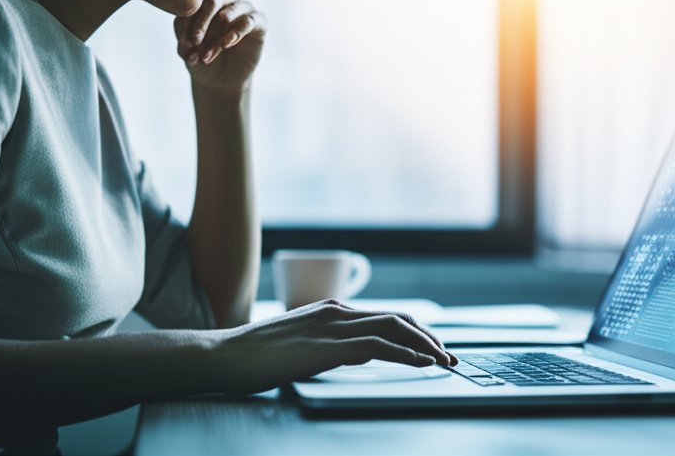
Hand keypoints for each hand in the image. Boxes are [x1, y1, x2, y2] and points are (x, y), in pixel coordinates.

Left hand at [174, 0, 265, 93]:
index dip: (187, 20)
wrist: (222, 80)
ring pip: (229, 13)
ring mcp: (244, 8)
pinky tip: (226, 45)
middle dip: (201, 22)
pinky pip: (248, 21)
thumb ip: (183, 37)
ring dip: (216, 34)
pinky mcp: (260, 22)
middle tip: (194, 42)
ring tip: (207, 54)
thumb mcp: (187, 50)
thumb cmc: (202, 58)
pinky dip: (235, 33)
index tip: (184, 42)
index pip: (195, 1)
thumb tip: (182, 29)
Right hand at [204, 299, 458, 393]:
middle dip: (429, 336)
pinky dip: (406, 353)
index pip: (386, 316)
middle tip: (448, 356)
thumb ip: (331, 344)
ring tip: (444, 361)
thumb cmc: (256, 355)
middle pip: (398, 318)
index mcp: (332, 310)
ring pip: (394, 328)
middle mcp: (337, 312)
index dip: (415, 331)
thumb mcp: (302, 344)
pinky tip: (421, 363)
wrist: (225, 355)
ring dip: (425, 344)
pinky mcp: (328, 347)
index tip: (433, 347)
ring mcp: (333, 327)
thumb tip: (358, 354)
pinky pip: (378, 346)